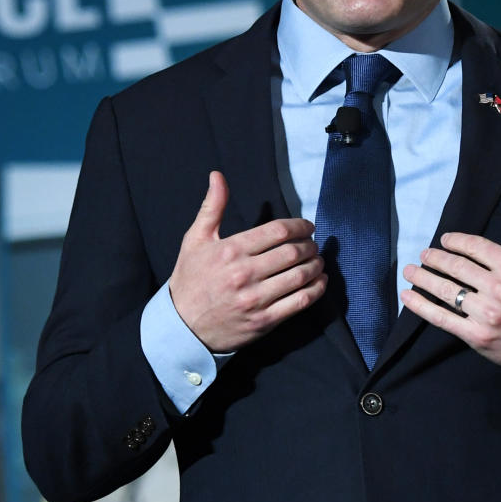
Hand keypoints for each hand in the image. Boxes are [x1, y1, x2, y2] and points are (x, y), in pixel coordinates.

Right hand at [169, 171, 325, 351]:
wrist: (181, 326)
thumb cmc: (190, 279)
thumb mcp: (195, 239)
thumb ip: (212, 207)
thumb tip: (217, 176)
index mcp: (231, 250)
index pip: (277, 231)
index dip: (300, 226)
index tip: (308, 227)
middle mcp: (244, 274)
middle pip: (292, 253)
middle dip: (309, 245)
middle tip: (313, 244)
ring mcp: (255, 299)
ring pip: (299, 277)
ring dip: (316, 266)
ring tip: (318, 261)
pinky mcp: (264, 321)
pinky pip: (299, 302)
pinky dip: (316, 290)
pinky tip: (319, 282)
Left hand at [401, 194, 500, 381]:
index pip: (474, 246)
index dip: (454, 241)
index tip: (444, 241)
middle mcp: (499, 287)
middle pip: (456, 267)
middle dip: (434, 259)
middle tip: (423, 255)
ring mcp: (487, 313)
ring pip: (446, 290)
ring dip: (423, 278)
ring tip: (409, 271)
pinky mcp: (477, 335)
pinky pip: (442, 317)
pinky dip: (421, 306)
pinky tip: (407, 296)